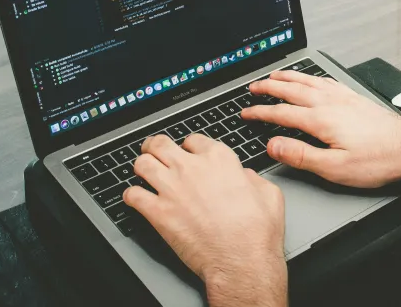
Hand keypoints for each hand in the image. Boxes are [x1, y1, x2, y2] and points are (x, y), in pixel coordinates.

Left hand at [125, 134, 286, 306]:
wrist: (241, 261)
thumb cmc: (257, 232)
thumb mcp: (269, 193)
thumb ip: (253, 178)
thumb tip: (244, 176)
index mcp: (219, 159)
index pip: (193, 140)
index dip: (189, 146)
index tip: (187, 152)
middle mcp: (192, 168)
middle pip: (160, 144)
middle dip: (155, 146)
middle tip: (153, 151)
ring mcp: (172, 189)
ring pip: (142, 164)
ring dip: (141, 166)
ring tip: (142, 171)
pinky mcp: (158, 212)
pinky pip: (132, 195)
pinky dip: (131, 196)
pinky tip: (135, 198)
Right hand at [241, 71, 400, 187]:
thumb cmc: (378, 161)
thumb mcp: (335, 168)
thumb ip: (302, 156)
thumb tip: (274, 146)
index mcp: (322, 120)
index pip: (282, 113)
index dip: (260, 113)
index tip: (246, 112)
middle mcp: (331, 103)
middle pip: (292, 90)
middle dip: (269, 88)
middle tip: (253, 87)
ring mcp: (344, 98)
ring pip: (309, 81)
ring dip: (288, 77)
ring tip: (275, 75)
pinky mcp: (355, 98)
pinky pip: (326, 81)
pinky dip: (311, 77)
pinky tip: (311, 79)